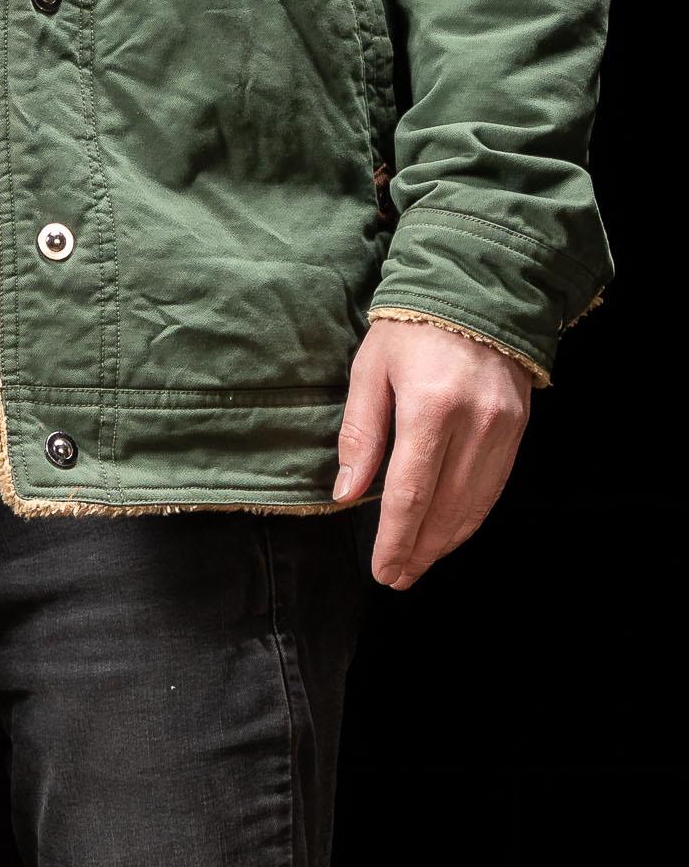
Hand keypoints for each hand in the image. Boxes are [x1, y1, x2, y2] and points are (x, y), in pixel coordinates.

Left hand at [333, 317, 533, 589]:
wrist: (479, 289)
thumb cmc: (412, 328)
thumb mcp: (370, 372)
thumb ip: (360, 435)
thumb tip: (346, 495)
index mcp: (431, 408)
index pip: (411, 494)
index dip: (396, 540)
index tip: (382, 569)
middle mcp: (475, 423)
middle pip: (446, 508)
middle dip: (419, 550)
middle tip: (396, 577)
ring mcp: (503, 427)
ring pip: (474, 504)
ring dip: (445, 541)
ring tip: (419, 564)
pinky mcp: (518, 428)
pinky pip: (493, 486)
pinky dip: (470, 516)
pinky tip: (449, 531)